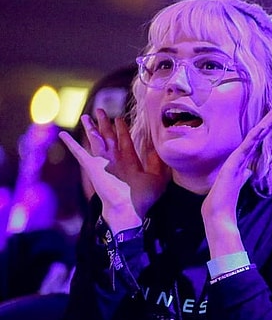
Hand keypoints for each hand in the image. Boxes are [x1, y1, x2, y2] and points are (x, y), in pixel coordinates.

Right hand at [59, 109, 168, 229]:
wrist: (129, 209)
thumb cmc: (144, 198)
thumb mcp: (157, 177)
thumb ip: (157, 163)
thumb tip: (159, 149)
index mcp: (129, 162)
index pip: (125, 141)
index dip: (122, 129)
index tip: (119, 118)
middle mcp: (115, 160)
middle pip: (108, 137)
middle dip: (105, 123)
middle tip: (101, 110)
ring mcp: (103, 162)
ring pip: (96, 140)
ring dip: (91, 128)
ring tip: (87, 116)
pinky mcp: (93, 166)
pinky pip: (80, 153)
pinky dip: (71, 144)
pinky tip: (63, 135)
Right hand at [201, 103, 271, 257]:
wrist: (217, 213)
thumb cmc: (224, 200)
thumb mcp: (238, 184)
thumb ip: (243, 175)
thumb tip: (249, 171)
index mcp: (243, 159)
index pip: (258, 139)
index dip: (267, 127)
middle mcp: (240, 155)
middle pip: (259, 133)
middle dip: (270, 118)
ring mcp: (236, 158)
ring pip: (255, 136)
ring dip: (268, 122)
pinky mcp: (233, 164)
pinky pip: (247, 147)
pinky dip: (255, 136)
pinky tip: (263, 127)